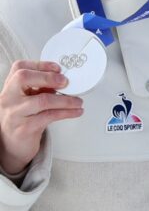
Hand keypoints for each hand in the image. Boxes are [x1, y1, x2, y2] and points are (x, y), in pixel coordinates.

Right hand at [0, 60, 83, 174]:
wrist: (11, 146)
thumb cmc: (21, 119)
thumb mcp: (27, 100)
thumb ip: (40, 89)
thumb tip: (62, 80)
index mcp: (10, 88)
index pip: (19, 68)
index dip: (40, 64)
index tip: (58, 68)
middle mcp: (9, 98)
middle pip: (23, 78)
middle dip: (49, 77)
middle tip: (67, 82)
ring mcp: (15, 113)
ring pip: (42, 100)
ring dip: (65, 100)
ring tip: (78, 101)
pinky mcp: (24, 129)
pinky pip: (49, 116)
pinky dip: (66, 113)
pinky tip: (75, 112)